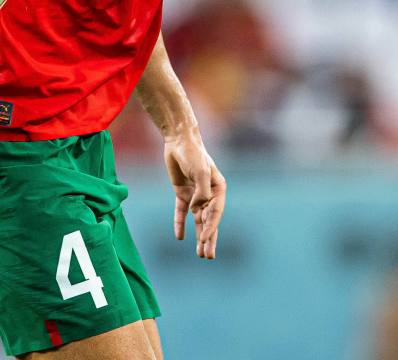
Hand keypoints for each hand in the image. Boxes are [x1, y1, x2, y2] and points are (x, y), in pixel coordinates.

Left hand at [164, 134, 225, 258]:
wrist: (178, 141)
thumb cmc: (193, 154)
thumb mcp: (201, 172)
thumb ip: (202, 191)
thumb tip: (197, 209)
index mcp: (218, 190)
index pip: (215, 214)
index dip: (210, 228)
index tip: (204, 240)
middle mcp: (209, 195)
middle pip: (209, 221)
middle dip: (209, 239)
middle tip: (208, 256)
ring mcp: (195, 195)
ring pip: (197, 220)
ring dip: (198, 235)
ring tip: (200, 253)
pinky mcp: (182, 193)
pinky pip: (181, 211)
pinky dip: (180, 223)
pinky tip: (180, 236)